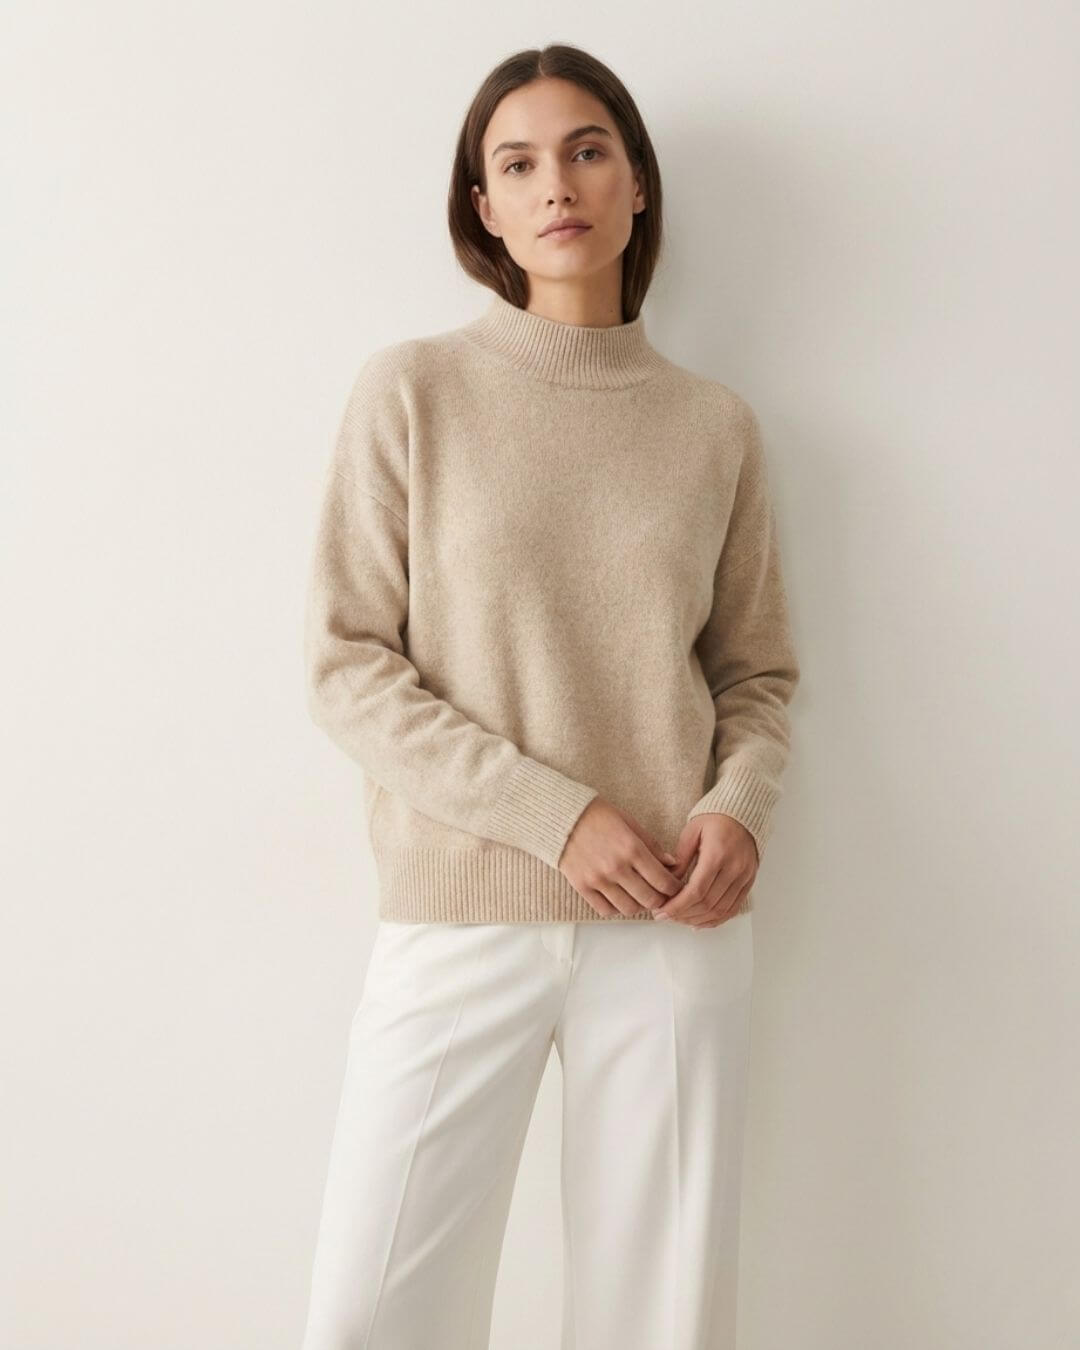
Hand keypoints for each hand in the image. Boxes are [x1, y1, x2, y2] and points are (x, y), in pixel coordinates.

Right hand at [558, 797, 685, 917]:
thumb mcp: (629, 822)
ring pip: (629, 908)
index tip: (675, 887)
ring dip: (639, 905)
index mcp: (631, 848)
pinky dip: (616, 908)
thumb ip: (651, 845)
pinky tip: (619, 897)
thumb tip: (671, 863)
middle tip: (661, 895)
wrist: (562, 816)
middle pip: (649, 899)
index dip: (674, 888)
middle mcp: (616, 867)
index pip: (663, 881)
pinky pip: (605, 910)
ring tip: (640, 896)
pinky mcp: (582, 886)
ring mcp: (598, 879)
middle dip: (661, 899)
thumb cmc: (598, 816)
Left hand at [651, 813, 757, 926]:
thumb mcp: (691, 832)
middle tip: (666, 917)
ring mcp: (744, 877)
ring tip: (679, 919)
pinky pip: (733, 908)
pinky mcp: (749, 882)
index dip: (677, 906)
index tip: (661, 912)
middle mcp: (734, 868)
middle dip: (684, 914)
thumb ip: (680, 859)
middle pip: (707, 904)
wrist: (743, 813)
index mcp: (717, 854)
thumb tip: (667, 884)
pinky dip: (716, 919)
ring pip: (720, 910)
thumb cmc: (714, 819)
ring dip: (698, 919)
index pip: (696, 891)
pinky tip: (700, 922)